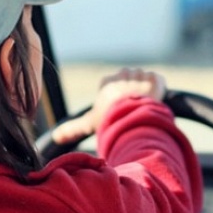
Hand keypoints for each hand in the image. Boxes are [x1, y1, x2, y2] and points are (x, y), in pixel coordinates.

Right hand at [52, 68, 166, 143]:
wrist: (131, 118)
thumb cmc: (108, 120)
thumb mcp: (88, 124)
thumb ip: (73, 129)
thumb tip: (54, 137)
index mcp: (107, 83)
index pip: (112, 85)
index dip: (116, 98)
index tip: (118, 110)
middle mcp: (122, 75)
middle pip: (129, 81)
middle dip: (131, 93)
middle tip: (131, 110)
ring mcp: (139, 76)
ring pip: (144, 80)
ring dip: (145, 92)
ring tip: (142, 107)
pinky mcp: (155, 79)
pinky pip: (158, 81)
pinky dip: (158, 90)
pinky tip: (154, 101)